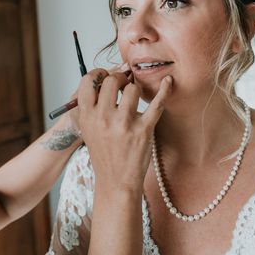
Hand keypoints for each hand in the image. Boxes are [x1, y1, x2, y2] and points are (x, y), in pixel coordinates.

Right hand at [77, 68, 171, 192]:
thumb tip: (109, 77)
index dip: (99, 73)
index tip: (107, 75)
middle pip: (112, 80)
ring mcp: (123, 124)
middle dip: (120, 77)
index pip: (88, 81)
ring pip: (133, 89)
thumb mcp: (89, 129)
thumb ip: (94, 106)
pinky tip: (168, 82)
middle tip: (125, 83)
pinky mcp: (143, 130)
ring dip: (136, 89)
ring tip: (136, 97)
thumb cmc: (104, 153)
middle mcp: (103, 118)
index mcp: (87, 116)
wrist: (115, 181)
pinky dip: (165, 90)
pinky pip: (157, 103)